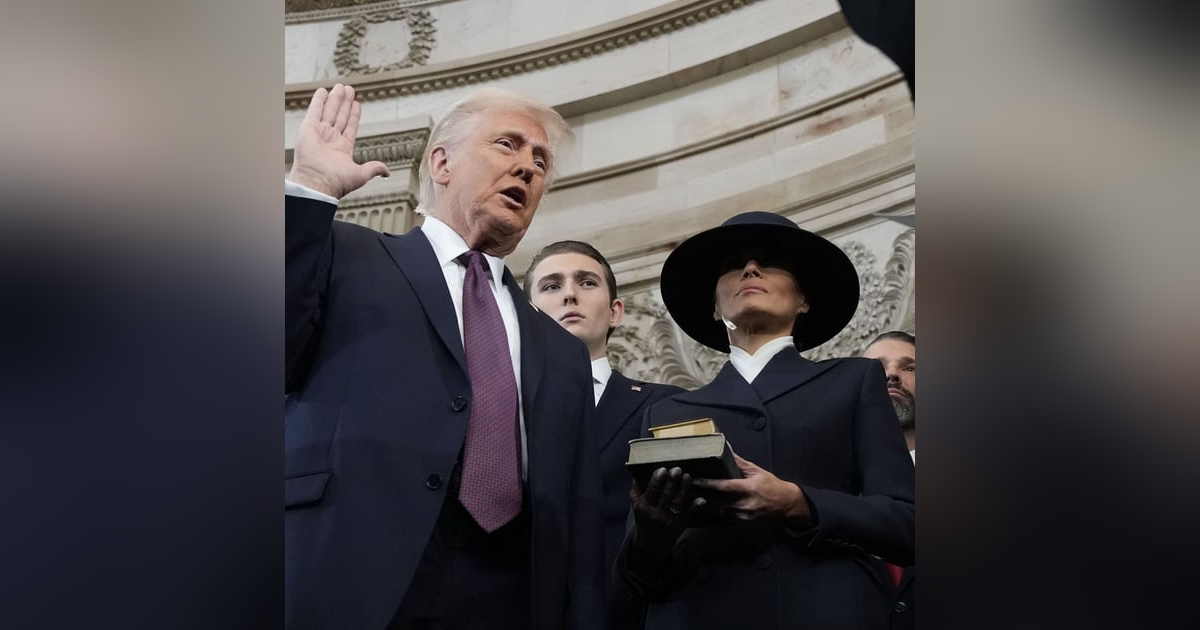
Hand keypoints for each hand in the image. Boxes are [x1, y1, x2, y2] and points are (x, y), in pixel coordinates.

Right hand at [288, 84, 389, 198]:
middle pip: (340, 116)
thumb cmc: (337, 182)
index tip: (357, 103)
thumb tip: (387, 172)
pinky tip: (323, 91)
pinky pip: (314, 111)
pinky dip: (318, 100)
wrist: (317, 182)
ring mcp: (319, 133)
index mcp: (342, 149)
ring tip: (341, 86)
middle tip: (349, 89)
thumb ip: (374, 168)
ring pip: (329, 111)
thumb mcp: (361, 174)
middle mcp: (330, 140)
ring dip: (335, 98)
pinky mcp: (308, 128)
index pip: (350, 127)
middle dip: (345, 102)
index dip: (353, 115)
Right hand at [630, 467, 705, 544]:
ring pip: (678, 501)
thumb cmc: (644, 516)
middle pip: (666, 495)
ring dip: (684, 488)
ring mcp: (671, 517)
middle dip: (672, 482)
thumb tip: (640, 468)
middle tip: (677, 469)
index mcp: (644, 505)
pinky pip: (689, 512)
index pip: (651, 491)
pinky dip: (695, 506)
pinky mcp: (682, 521)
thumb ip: (637, 486)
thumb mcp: (635, 502)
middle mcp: (657, 512)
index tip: (663, 469)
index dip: (657, 480)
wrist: (652, 542)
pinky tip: (701, 499)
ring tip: (687, 476)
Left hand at [693, 453, 811, 525]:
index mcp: (748, 489)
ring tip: (688, 498)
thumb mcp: (757, 471)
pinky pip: (723, 518)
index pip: (723, 486)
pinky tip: (702, 507)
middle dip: (699, 496)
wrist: (787, 505)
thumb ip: (739, 462)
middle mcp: (744, 505)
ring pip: (717, 512)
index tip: (693, 479)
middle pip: (716, 502)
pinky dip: (713, 512)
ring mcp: (742, 517)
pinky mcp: (742, 524)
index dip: (707, 483)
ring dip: (704, 505)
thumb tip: (726, 447)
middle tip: (684, 490)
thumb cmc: (771, 485)